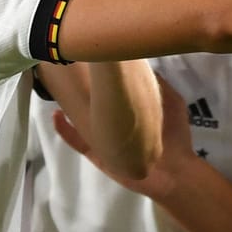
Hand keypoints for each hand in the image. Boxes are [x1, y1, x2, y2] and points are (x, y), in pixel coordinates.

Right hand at [51, 77, 196, 201]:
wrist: (175, 171)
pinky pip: (77, 142)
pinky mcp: (98, 155)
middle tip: (66, 71)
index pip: (112, 91)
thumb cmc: (175, 136)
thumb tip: (143, 63)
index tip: (92, 60)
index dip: (102, 78)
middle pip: (93, 104)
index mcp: (130, 111)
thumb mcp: (171, 102)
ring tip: (56, 90)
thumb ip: (159, 84)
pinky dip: (65, 130)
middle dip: (79, 89)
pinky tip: (56, 115)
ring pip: (81, 121)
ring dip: (68, 107)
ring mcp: (104, 140)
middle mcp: (114, 124)